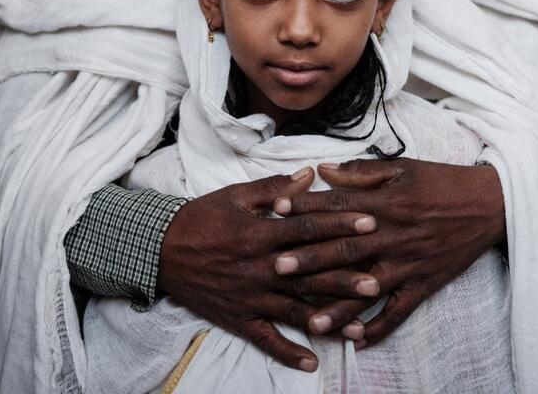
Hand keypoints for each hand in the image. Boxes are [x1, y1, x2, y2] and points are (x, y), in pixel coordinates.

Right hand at [157, 168, 379, 371]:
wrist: (159, 250)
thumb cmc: (200, 219)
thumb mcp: (234, 196)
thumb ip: (274, 187)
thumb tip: (309, 175)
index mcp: (260, 234)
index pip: (307, 229)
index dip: (340, 225)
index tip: (370, 222)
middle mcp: (260, 268)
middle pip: (309, 274)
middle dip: (344, 278)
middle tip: (378, 281)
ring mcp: (250, 296)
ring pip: (295, 310)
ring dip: (327, 319)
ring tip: (358, 327)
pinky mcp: (238, 317)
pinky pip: (265, 338)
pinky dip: (287, 352)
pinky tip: (311, 363)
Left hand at [273, 158, 504, 347]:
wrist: (492, 204)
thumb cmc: (443, 181)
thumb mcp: (402, 167)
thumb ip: (360, 171)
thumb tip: (322, 170)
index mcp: (384, 204)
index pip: (337, 207)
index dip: (305, 207)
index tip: (275, 211)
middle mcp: (392, 236)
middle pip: (344, 250)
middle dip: (309, 259)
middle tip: (277, 268)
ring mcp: (408, 263)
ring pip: (367, 288)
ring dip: (338, 306)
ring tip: (311, 321)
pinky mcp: (424, 283)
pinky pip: (399, 311)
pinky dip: (380, 328)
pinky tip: (357, 342)